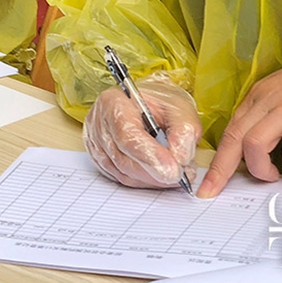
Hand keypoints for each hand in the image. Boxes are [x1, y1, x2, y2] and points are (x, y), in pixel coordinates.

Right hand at [83, 75, 200, 188]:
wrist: (148, 105)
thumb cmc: (160, 103)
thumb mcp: (181, 107)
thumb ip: (185, 130)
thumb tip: (181, 158)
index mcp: (114, 102)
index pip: (127, 135)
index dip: (151, 156)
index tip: (173, 171)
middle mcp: (99, 123)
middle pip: (124, 158)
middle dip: (155, 171)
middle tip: (181, 175)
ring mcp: (96, 143)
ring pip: (124, 172)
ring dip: (152, 178)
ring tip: (174, 171)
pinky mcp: (101, 160)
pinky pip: (123, 178)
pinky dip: (145, 180)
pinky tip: (159, 173)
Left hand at [198, 48, 281, 197]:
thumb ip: (267, 117)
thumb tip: (254, 151)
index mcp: (258, 96)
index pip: (229, 131)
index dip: (217, 160)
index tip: (208, 184)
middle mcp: (267, 99)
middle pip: (234, 138)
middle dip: (222, 170)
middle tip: (216, 192)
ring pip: (255, 144)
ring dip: (261, 169)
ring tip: (275, 177)